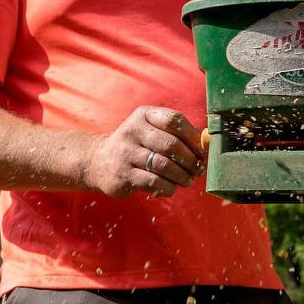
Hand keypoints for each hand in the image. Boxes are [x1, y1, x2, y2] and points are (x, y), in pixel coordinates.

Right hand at [82, 106, 205, 197]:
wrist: (97, 161)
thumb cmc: (135, 146)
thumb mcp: (150, 131)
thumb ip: (176, 134)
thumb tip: (206, 144)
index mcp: (144, 115)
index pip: (174, 120)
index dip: (193, 136)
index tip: (202, 150)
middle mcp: (133, 131)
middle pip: (171, 145)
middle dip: (190, 160)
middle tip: (198, 170)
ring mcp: (126, 153)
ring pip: (164, 166)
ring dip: (182, 176)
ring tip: (187, 180)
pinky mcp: (123, 174)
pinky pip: (153, 182)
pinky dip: (168, 187)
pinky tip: (170, 187)